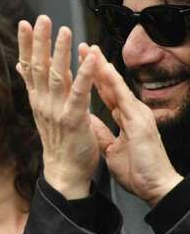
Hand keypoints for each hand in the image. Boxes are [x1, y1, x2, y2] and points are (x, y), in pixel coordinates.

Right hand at [16, 16, 100, 199]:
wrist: (64, 172)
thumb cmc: (58, 141)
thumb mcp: (42, 109)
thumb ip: (33, 86)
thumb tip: (21, 65)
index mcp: (37, 99)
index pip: (29, 66)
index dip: (26, 44)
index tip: (24, 23)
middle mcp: (42, 102)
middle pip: (39, 67)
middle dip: (39, 41)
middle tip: (40, 19)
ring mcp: (56, 111)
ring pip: (57, 76)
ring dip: (60, 52)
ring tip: (64, 30)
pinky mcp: (73, 119)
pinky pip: (79, 94)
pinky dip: (84, 75)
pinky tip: (89, 59)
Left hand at [89, 45, 182, 205]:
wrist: (155, 187)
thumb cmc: (137, 171)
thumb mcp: (111, 149)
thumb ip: (101, 132)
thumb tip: (88, 122)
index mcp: (126, 117)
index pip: (105, 92)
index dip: (91, 77)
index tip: (78, 63)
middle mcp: (132, 111)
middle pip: (109, 84)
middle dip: (94, 64)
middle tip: (81, 46)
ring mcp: (137, 114)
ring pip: (115, 85)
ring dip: (101, 66)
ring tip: (89, 49)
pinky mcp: (140, 121)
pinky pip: (123, 97)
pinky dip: (112, 82)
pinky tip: (104, 69)